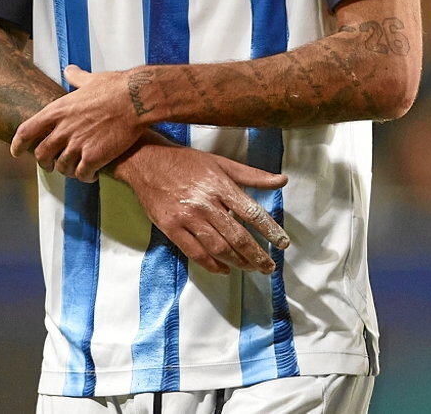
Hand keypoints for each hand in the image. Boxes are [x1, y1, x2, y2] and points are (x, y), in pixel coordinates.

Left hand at [10, 64, 141, 180]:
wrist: (137, 99)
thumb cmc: (117, 87)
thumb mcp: (92, 79)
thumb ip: (77, 78)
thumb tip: (70, 70)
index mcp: (58, 110)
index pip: (26, 131)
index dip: (18, 145)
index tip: (17, 152)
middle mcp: (63, 129)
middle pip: (41, 154)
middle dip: (44, 163)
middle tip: (51, 165)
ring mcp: (77, 144)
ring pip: (62, 167)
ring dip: (67, 171)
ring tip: (76, 170)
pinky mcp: (93, 156)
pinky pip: (82, 174)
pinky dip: (85, 177)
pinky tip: (92, 175)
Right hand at [115, 141, 288, 275]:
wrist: (147, 160)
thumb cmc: (187, 161)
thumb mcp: (222, 163)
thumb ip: (252, 175)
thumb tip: (282, 180)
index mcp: (220, 185)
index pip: (251, 212)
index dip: (270, 230)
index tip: (283, 243)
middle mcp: (205, 202)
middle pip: (237, 235)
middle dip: (257, 254)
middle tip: (270, 266)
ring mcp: (187, 217)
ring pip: (218, 247)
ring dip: (238, 261)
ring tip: (251, 268)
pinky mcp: (171, 228)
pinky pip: (195, 252)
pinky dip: (211, 265)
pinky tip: (224, 269)